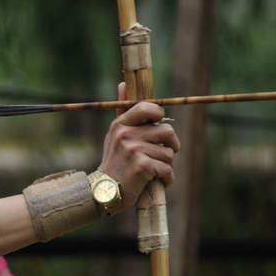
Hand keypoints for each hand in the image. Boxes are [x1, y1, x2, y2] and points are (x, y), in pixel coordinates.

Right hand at [99, 82, 180, 210]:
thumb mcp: (115, 135)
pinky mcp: (142, 165)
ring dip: (167, 165)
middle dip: (170, 146)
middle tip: (162, 155)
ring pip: (169, 153)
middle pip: (167, 131)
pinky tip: (155, 181)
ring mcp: (133, 149)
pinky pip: (167, 169)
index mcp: (120, 125)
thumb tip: (123, 83)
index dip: (160, 117)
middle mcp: (125, 134)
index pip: (149, 108)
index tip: (157, 130)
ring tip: (153, 171)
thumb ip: (123, 112)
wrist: (104, 192)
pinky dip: (166, 178)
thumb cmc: (115, 163)